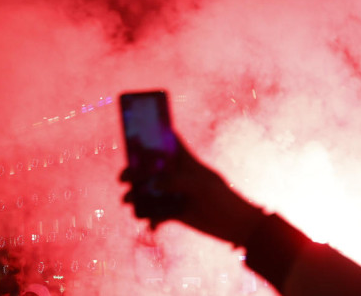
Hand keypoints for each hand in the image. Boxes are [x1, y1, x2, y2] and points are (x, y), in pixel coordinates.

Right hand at [120, 139, 264, 245]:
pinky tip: (152, 224)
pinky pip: (155, 213)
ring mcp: (173, 193)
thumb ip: (176, 182)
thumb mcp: (201, 186)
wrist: (237, 226)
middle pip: (149, 168)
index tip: (134, 135)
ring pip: (148, 191)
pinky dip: (150, 218)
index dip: (152, 134)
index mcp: (184, 161)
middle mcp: (176, 175)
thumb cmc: (223, 198)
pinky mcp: (173, 212)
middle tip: (123, 178)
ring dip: (136, 195)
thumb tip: (152, 184)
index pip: (167, 141)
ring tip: (129, 201)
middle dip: (133, 171)